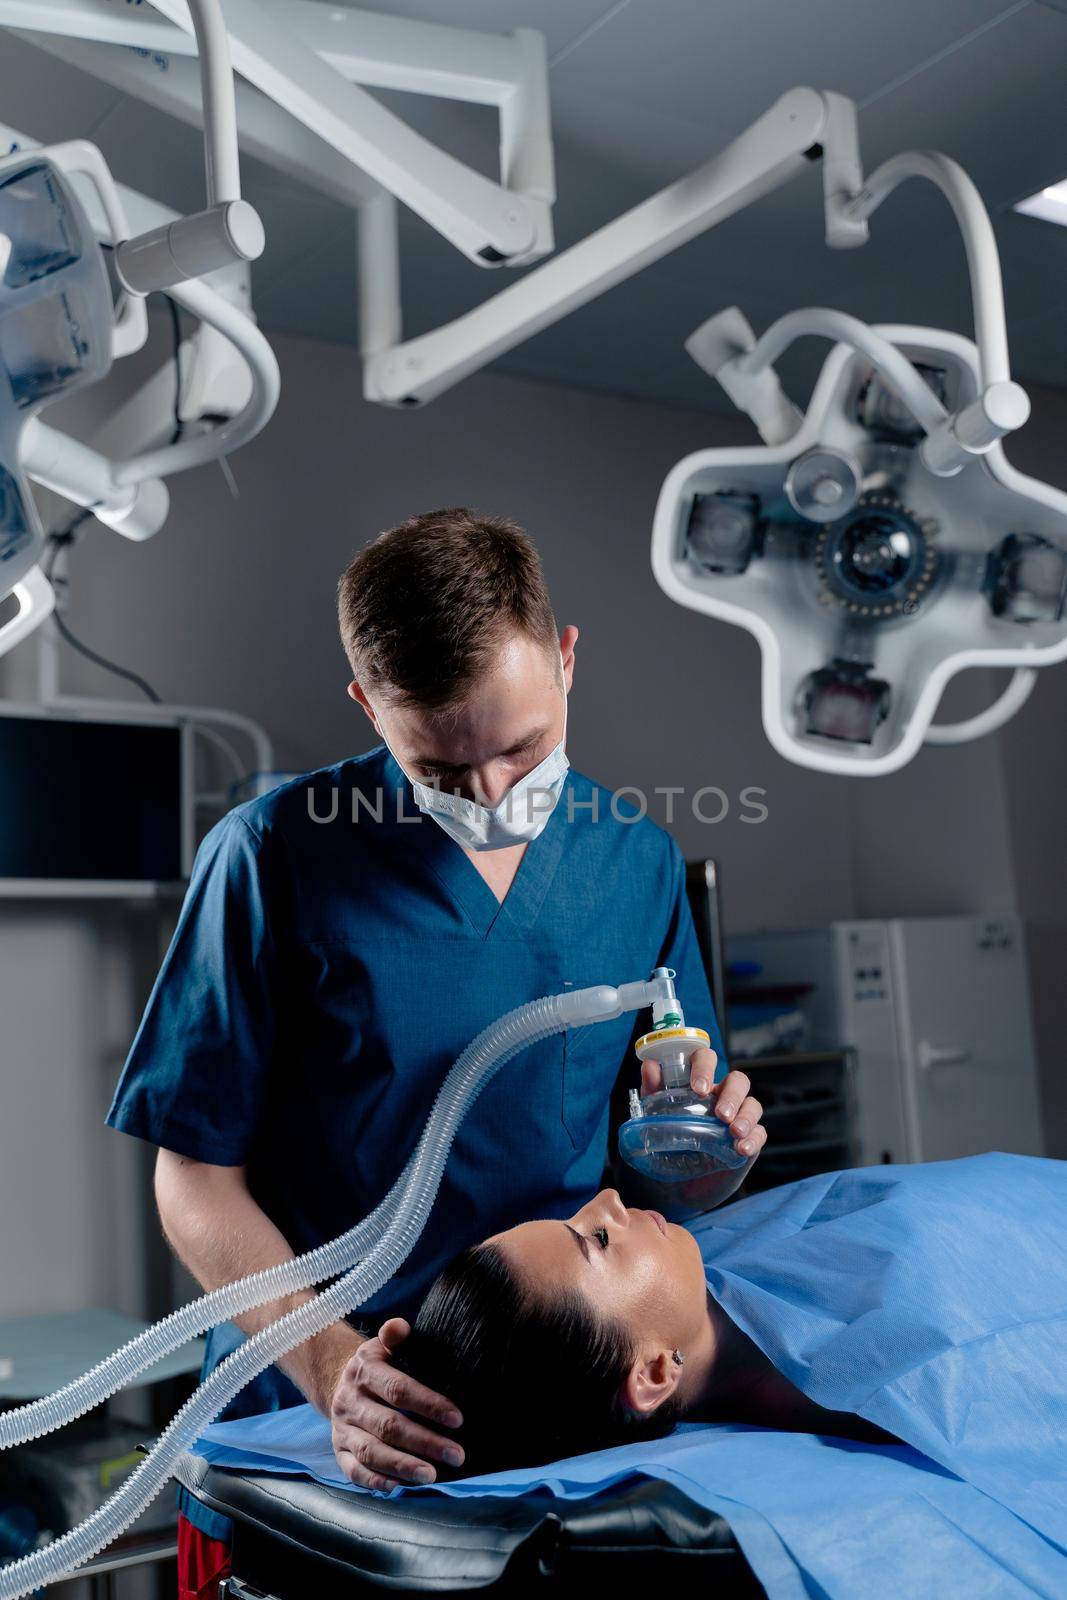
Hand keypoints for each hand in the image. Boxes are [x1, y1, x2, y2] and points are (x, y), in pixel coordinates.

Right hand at [330, 1318, 464, 1491]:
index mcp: (365, 1371)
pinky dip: (375, 1481)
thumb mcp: (383, 1345)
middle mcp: (350, 1401)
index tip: (458, 1419)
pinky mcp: (338, 1450)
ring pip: (370, 1452)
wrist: (338, 1382)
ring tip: (432, 1475)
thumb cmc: (378, 1365)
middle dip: (424, 1442)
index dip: (428, 1404)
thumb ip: (394, 1335)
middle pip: (388, 1425)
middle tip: (457, 1455)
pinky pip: (353, 1471)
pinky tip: (399, 1486)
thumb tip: (400, 1326)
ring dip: (402, 1466)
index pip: (398, 1389)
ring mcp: (342, 1428)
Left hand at [640, 1049, 766, 1160]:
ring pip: (753, 1104)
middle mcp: (721, 1098)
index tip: (698, 1088)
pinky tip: (742, 1149)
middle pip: (738, 1080)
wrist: (677, 1187)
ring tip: (734, 1132)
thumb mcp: (654, 1119)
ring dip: (746, 1116)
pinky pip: (760, 1132)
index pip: (706, 1060)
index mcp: (698, 1086)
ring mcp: (737, 1119)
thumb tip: (649, 1065)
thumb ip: (652, 1092)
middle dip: (731, 1094)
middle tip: (720, 1114)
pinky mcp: (748, 1141)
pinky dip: (754, 1138)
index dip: (705, 1067)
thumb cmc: (667, 1147)